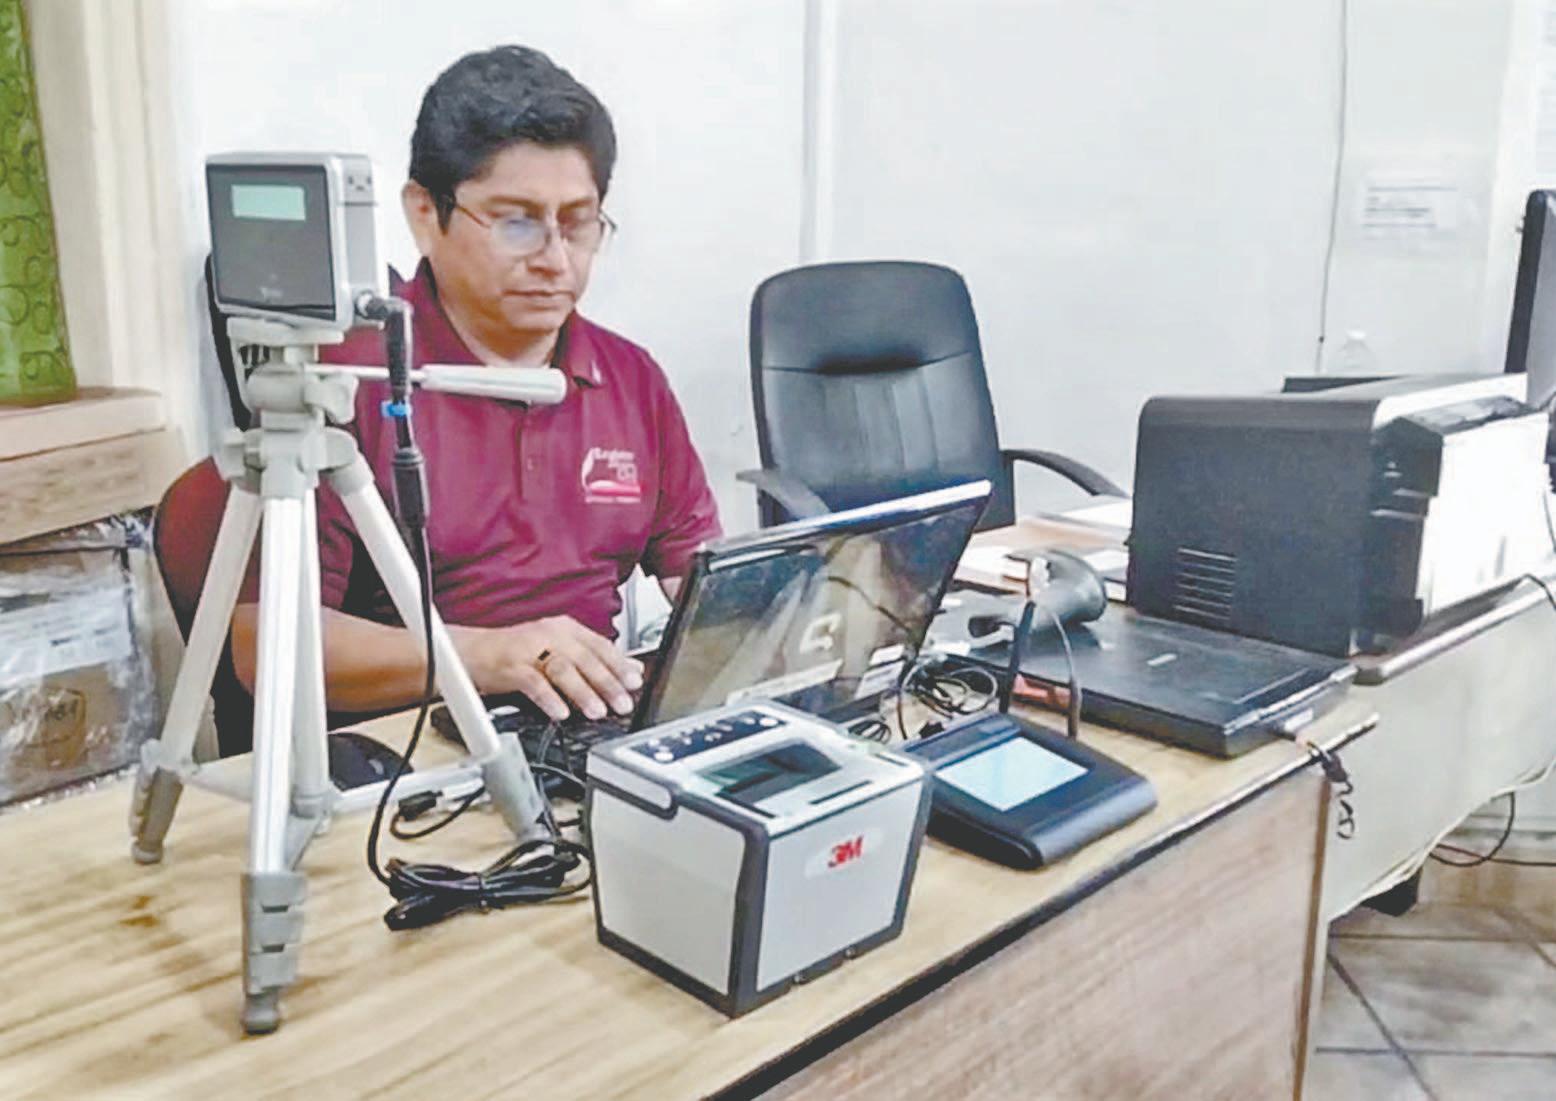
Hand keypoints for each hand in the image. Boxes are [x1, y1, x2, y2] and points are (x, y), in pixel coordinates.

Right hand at [450, 616, 643, 721]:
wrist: (470, 652)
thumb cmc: (517, 655)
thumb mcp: (559, 652)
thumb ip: (593, 660)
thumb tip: (631, 669)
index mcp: (565, 629)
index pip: (600, 645)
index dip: (620, 665)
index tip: (636, 683)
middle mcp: (549, 634)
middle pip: (585, 658)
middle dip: (607, 682)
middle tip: (622, 703)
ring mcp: (528, 649)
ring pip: (562, 669)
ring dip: (582, 692)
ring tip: (597, 711)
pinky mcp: (509, 666)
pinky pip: (533, 682)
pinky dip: (549, 698)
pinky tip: (560, 713)